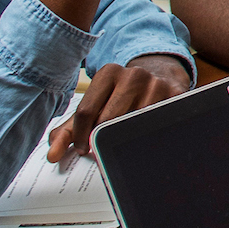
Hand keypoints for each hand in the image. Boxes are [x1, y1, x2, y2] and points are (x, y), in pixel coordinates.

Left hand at [49, 53, 190, 161]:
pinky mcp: (176, 96)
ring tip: (123, 144)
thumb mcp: (94, 106)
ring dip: (125, 140)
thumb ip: (68, 130)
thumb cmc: (120, 97)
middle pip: (109, 120)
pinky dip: (147, 138)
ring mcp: (156, 85)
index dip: (81, 136)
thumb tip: (52, 154)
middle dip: (101, 140)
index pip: (87, 111)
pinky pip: (156, 125)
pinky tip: (144, 139)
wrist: (160, 76)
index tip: (83, 149)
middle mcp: (133, 74)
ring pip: (133, 125)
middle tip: (102, 151)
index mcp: (108, 72)